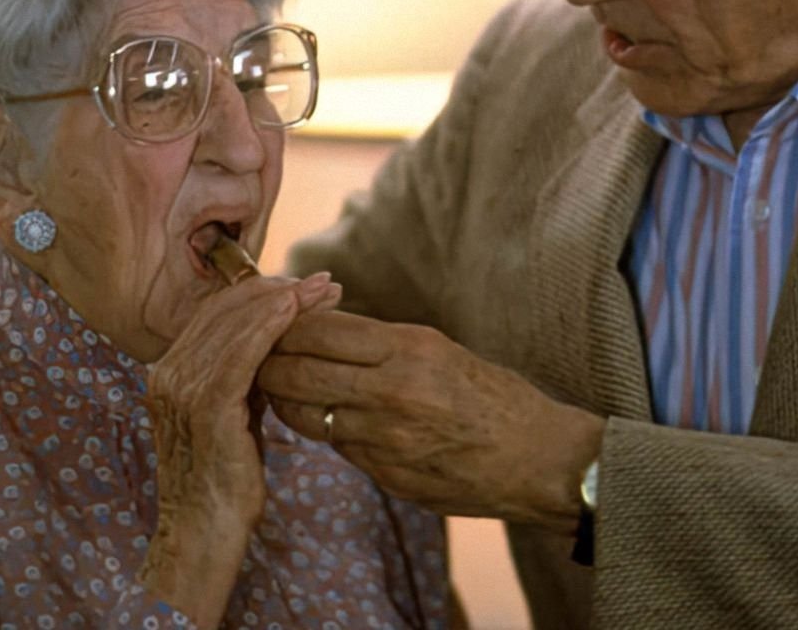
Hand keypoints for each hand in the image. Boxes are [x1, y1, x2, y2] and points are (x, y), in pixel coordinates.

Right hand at [140, 272, 340, 624]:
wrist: (202, 534)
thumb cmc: (223, 481)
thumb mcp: (232, 417)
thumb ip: (245, 378)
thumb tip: (278, 340)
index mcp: (171, 372)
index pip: (216, 314)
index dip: (261, 292)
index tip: (305, 287)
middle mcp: (169, 373)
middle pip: (226, 312)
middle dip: (278, 290)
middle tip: (323, 282)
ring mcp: (182, 388)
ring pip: (235, 326)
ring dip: (282, 302)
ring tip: (322, 292)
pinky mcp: (205, 408)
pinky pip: (239, 354)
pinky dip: (267, 326)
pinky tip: (295, 312)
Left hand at [258, 310, 602, 529]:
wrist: (539, 461)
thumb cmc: (494, 397)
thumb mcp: (440, 350)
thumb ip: (379, 344)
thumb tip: (318, 331)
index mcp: (409, 348)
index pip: (317, 328)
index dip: (285, 324)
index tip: (274, 321)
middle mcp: (392, 391)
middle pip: (296, 370)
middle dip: (266, 362)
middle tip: (257, 356)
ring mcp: (386, 439)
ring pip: (305, 414)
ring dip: (285, 400)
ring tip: (279, 388)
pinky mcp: (386, 475)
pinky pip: (337, 447)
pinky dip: (326, 431)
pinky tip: (328, 420)